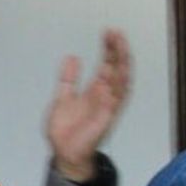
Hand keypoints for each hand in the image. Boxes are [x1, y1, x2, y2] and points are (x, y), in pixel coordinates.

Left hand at [47, 29, 131, 180]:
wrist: (64, 152)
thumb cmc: (66, 129)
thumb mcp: (63, 97)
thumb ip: (69, 78)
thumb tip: (73, 57)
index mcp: (96, 90)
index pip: (107, 65)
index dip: (109, 49)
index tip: (108, 32)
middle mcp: (105, 96)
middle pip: (117, 69)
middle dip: (118, 51)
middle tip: (116, 32)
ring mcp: (108, 106)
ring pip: (121, 81)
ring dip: (122, 64)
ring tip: (121, 46)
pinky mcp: (106, 118)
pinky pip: (116, 100)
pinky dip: (118, 87)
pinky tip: (117, 72)